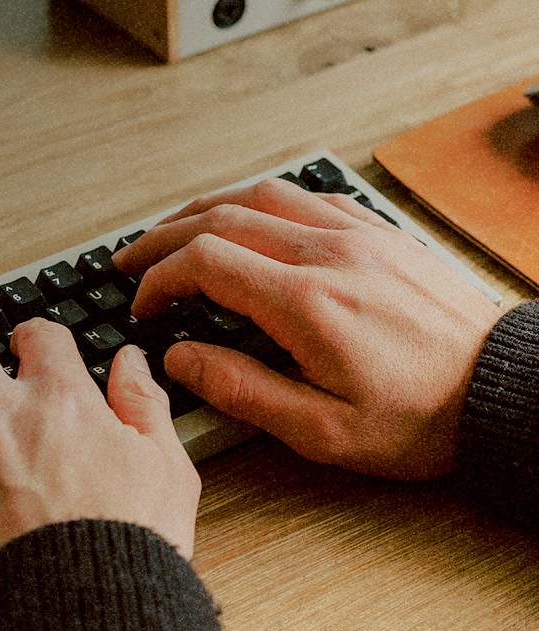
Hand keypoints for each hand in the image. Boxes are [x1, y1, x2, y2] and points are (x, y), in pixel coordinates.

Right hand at [114, 178, 501, 479]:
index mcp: (308, 303)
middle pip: (221, 217)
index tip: (144, 304)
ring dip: (206, 208)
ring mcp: (358, 234)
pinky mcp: (379, 233)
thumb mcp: (322, 431)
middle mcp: (329, 254)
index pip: (206, 262)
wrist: (502, 391)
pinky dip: (261, 202)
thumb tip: (181, 358)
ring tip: (175, 230)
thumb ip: (242, 390)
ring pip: (262, 195)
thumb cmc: (419, 418)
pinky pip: (308, 196)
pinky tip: (248, 220)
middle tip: (133, 258)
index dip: (160, 278)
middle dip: (164, 236)